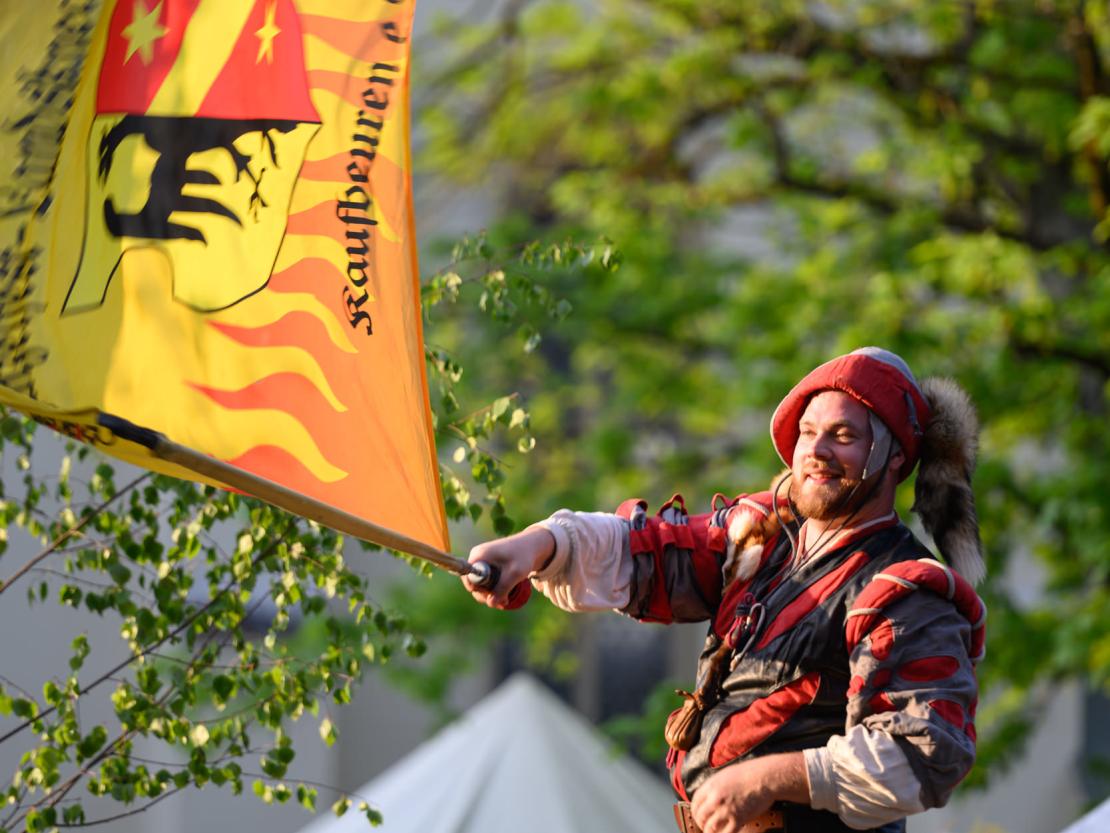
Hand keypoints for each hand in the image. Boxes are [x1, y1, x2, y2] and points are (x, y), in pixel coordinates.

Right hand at [462, 527, 554, 608]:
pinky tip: (504, 597)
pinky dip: (494, 590)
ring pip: (480, 585)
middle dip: (487, 595)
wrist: (532, 545)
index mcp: (478, 556)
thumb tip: (490, 603)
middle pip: (473, 584)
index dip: (480, 590)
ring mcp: (481, 562)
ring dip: (491, 595)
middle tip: (504, 601)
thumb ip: (503, 588)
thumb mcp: (515, 573)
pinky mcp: (487, 566)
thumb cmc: (524, 556)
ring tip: (506, 600)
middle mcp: (476, 558)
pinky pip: (485, 581)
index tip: (494, 595)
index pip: (469, 579)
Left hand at [690, 753, 806, 832]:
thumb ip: (715, 786)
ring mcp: (726, 809)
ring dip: (710, 832)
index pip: (695, 802)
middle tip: (705, 826)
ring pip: (710, 828)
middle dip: (701, 823)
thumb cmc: (748, 773)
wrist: (764, 777)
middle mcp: (715, 798)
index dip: (695, 811)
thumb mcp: (725, 775)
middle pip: (700, 816)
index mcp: (711, 786)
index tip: (699, 816)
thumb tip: (709, 797)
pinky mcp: (738, 819)